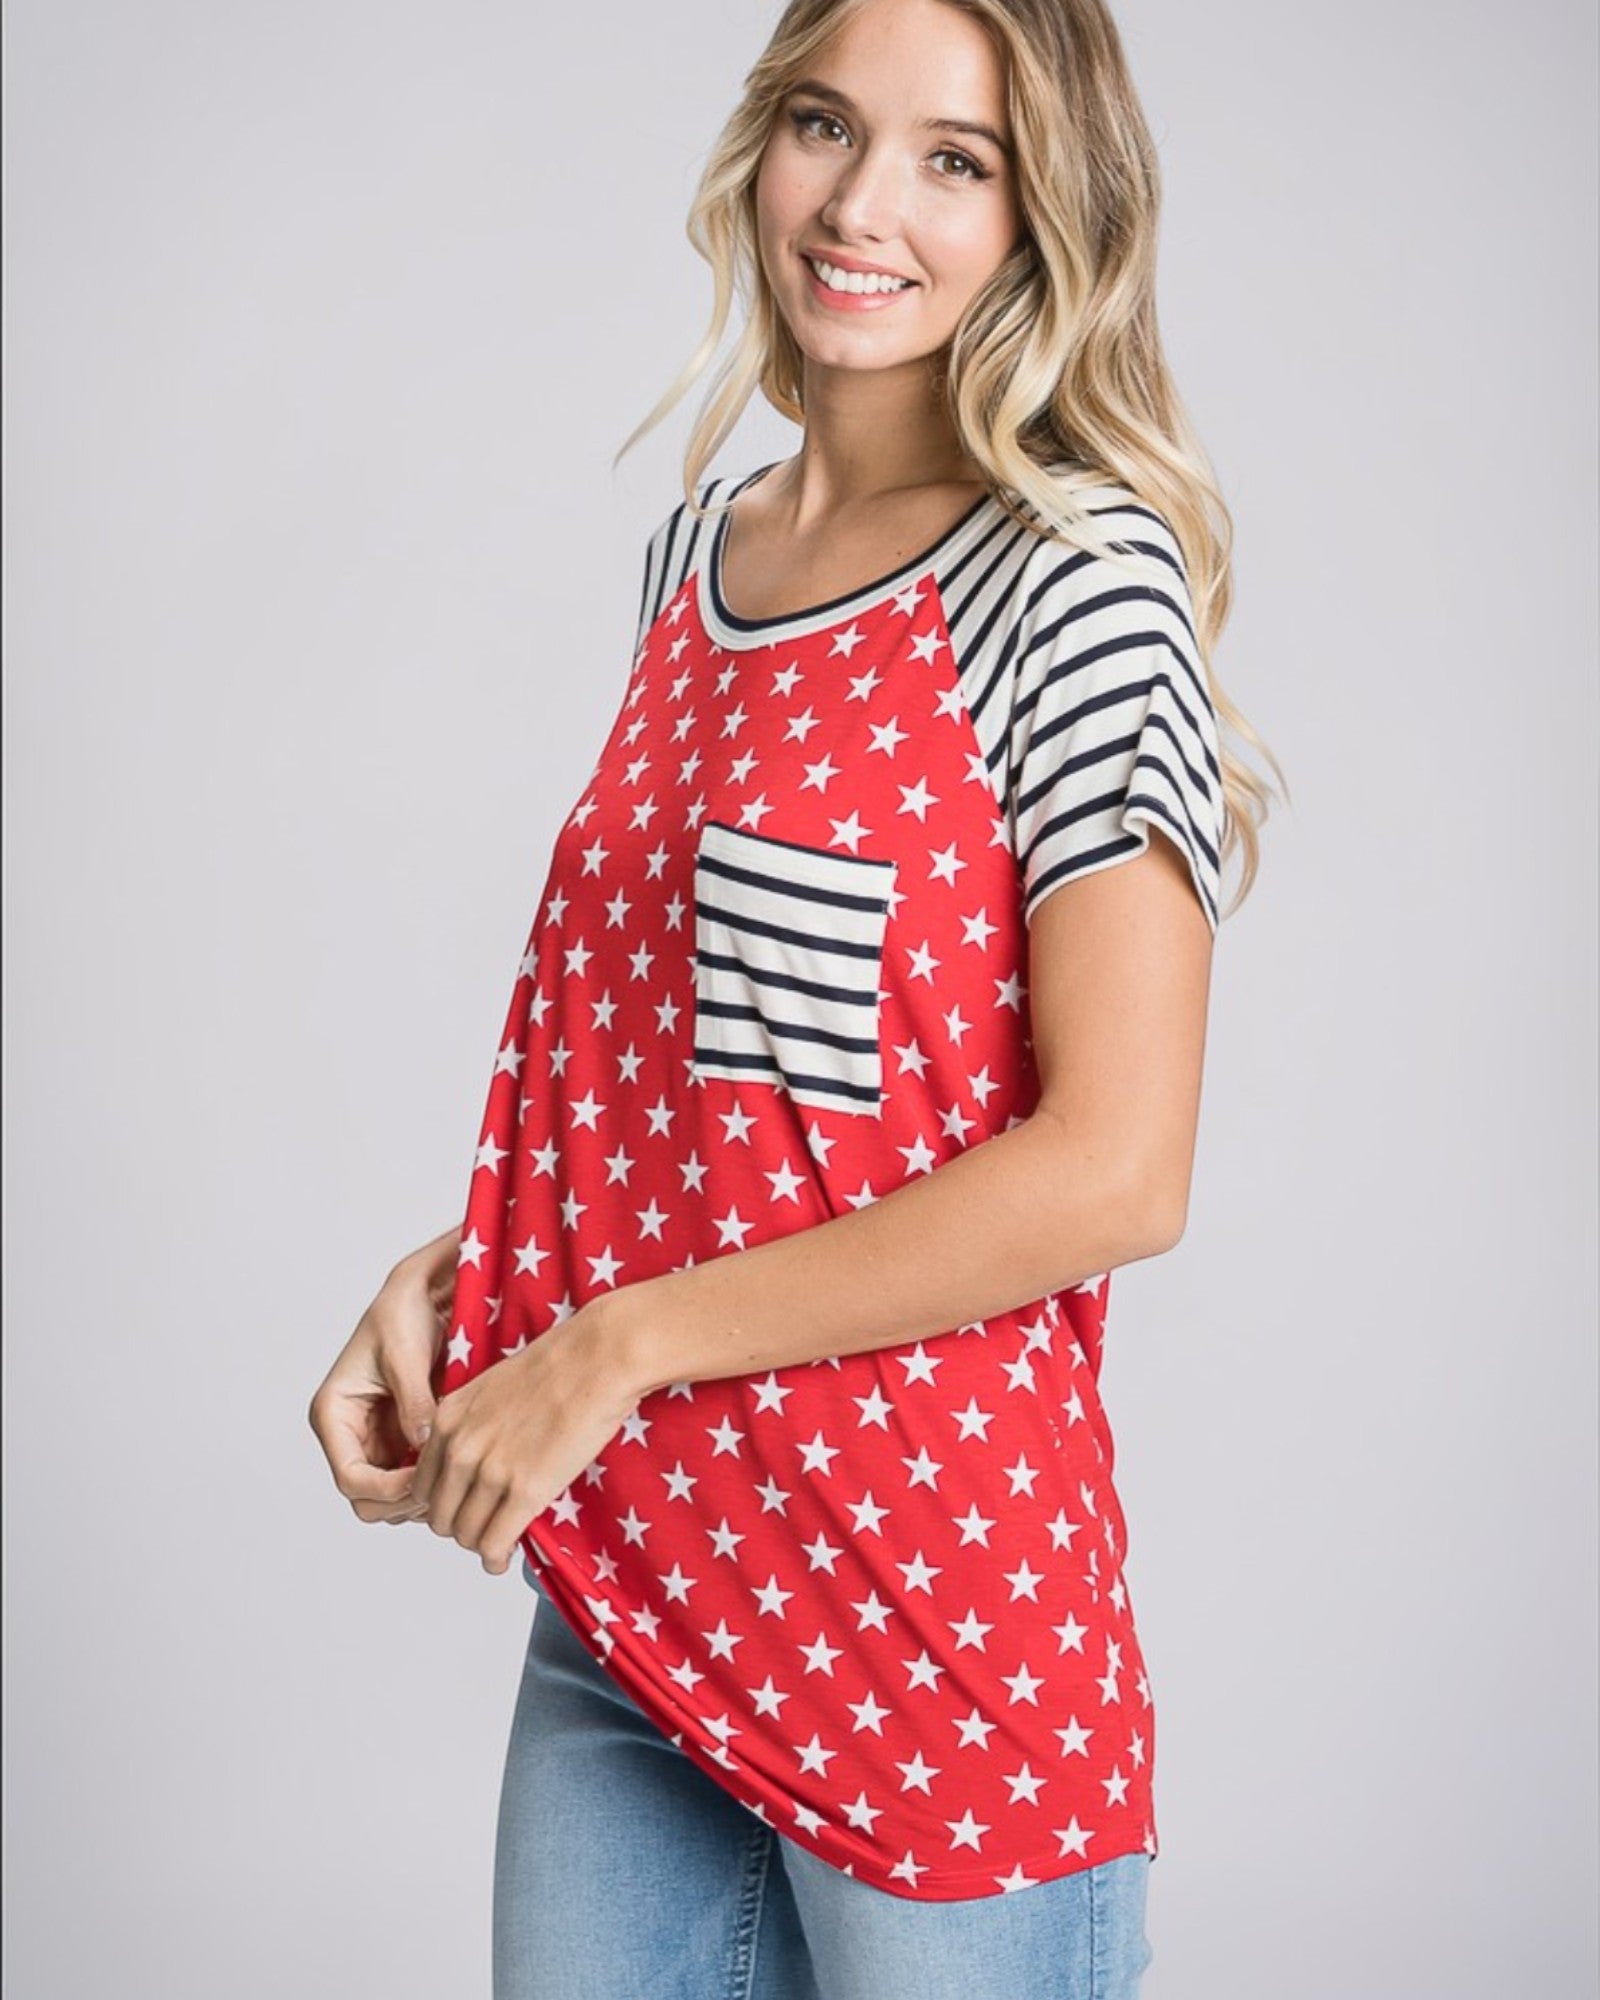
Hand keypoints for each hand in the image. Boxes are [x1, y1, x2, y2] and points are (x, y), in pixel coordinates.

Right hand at [308, 1226, 457, 1526]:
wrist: (422, 1295)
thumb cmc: (403, 1314)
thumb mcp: (404, 1354)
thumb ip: (413, 1401)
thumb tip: (423, 1444)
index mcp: (334, 1414)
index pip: (350, 1477)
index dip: (386, 1490)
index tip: (426, 1481)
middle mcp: (349, 1434)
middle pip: (367, 1499)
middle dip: (404, 1500)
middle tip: (447, 1486)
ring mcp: (375, 1441)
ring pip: (391, 1497)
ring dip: (420, 1497)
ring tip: (457, 1476)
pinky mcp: (401, 1440)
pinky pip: (413, 1479)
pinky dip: (433, 1482)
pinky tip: (459, 1467)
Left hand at [409, 1303, 640, 1575]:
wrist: (597, 1359)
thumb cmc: (557, 1365)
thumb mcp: (491, 1388)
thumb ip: (470, 1423)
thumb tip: (471, 1457)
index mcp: (447, 1420)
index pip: (421, 1485)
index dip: (441, 1502)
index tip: (461, 1507)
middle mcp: (460, 1448)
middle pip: (438, 1516)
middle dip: (458, 1526)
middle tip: (482, 1526)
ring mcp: (491, 1471)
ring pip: (465, 1534)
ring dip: (479, 1543)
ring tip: (496, 1541)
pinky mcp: (526, 1490)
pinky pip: (494, 1542)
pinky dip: (496, 1558)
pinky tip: (504, 1558)